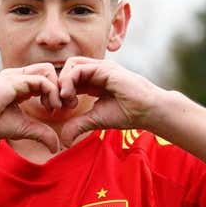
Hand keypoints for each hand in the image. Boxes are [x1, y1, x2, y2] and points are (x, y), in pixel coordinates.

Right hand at [0, 64, 67, 152]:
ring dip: (56, 88)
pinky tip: (49, 107)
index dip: (55, 92)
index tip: (56, 110)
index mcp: (20, 85)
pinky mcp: (14, 80)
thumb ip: (41, 133)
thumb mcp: (24, 128)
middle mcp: (19, 77)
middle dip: (60, 87)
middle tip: (59, 107)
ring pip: (48, 70)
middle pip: (49, 70)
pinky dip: (51, 92)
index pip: (45, 78)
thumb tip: (56, 147)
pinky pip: (41, 79)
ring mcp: (16, 76)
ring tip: (53, 107)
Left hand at [55, 57, 171, 144]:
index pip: (69, 78)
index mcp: (94, 81)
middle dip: (58, 85)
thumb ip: (78, 125)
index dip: (59, 91)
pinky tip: (70, 97)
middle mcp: (96, 71)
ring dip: (62, 82)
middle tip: (60, 104)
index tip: (59, 109)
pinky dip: (69, 81)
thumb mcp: (95, 120)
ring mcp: (101, 68)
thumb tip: (63, 141)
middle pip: (67, 68)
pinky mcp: (105, 69)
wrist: (148, 111)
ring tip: (66, 100)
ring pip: (71, 65)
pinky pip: (79, 68)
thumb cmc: (127, 114)